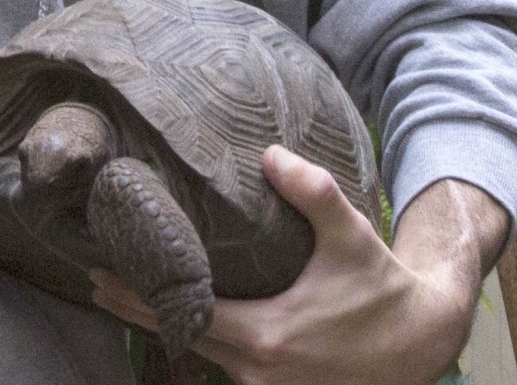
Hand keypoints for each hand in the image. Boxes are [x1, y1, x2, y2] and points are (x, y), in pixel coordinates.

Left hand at [89, 145, 498, 384]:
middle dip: (137, 308)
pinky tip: (175, 313)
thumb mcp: (350, 234)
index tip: (99, 274)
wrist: (423, 339)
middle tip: (94, 278)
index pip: (185, 313)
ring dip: (166, 323)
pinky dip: (196, 338)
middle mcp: (260, 371)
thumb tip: (270, 154)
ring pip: (201, 354)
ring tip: (124, 290)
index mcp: (267, 337)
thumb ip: (312, 192)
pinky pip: (224, 365)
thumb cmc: (380, 285)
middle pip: (181, 336)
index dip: (138, 295)